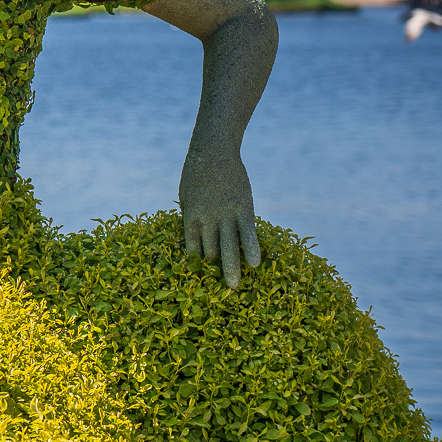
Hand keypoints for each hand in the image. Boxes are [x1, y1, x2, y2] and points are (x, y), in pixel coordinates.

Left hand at [178, 150, 260, 288]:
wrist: (213, 150)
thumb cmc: (196, 172)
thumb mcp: (186, 196)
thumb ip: (191, 216)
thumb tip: (193, 234)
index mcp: (190, 218)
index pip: (193, 249)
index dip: (199, 264)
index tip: (203, 276)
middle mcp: (207, 220)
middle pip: (211, 252)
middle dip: (215, 271)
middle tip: (219, 290)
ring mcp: (225, 214)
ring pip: (229, 247)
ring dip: (231, 269)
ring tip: (234, 288)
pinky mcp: (243, 208)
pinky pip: (247, 232)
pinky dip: (251, 248)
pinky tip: (255, 264)